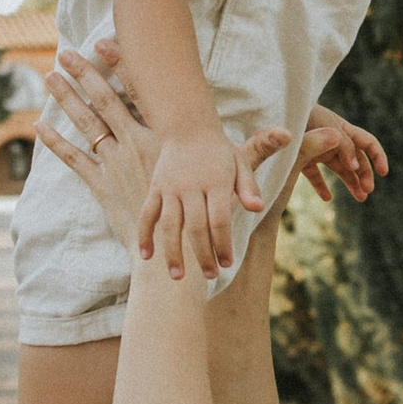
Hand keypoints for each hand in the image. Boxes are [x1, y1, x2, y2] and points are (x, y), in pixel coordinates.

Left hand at [42, 53, 285, 274]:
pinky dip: (55, 142)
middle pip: (105, 100)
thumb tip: (289, 133)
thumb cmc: (203, 217)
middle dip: (85, 73)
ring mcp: (115, 164)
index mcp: (160, 138)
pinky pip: (73, 159)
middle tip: (66, 49)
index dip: (122, 65)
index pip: (139, 92)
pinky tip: (38, 124)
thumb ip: (257, 153)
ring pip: (85, 123)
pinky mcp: (100, 185)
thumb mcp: (233, 179)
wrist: (172, 252)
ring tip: (48, 74)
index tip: (106, 40)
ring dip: (66, 98)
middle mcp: (135, 145)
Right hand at [143, 123, 254, 279]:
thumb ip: (249, 186)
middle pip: (195, 227)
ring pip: (169, 225)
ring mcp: (170, 187)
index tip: (226, 263)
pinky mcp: (155, 187)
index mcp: (216, 181)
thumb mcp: (240, 162)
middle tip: (209, 276)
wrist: (187, 127)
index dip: (222, 244)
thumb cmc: (219, 151)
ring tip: (177, 276)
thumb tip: (257, 209)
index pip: (219, 220)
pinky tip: (145, 256)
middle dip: (202, 254)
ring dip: (172, 252)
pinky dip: (144, 234)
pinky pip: (147, 214)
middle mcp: (191, 186)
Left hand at [297, 102, 387, 207]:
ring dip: (351, 182)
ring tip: (361, 198)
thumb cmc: (295, 117)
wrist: (264, 120)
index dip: (378, 157)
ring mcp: (315, 149)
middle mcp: (331, 139)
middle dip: (364, 174)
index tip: (383, 173)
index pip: (367, 142)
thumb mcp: (321, 129)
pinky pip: (315, 174)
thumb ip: (340, 145)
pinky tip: (327, 198)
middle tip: (367, 191)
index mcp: (340, 129)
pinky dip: (322, 186)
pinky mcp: (299, 159)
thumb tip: (355, 165)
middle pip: (355, 158)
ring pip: (339, 168)